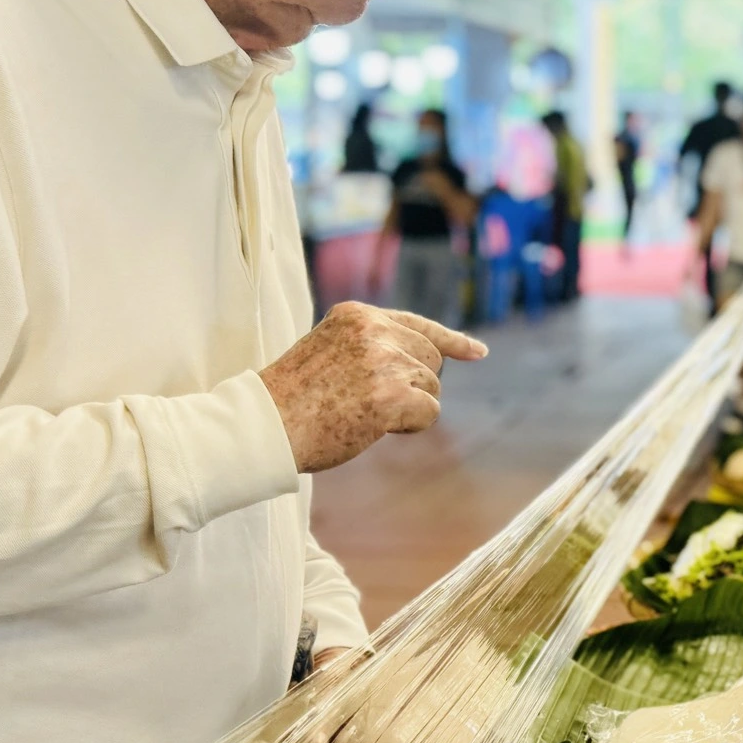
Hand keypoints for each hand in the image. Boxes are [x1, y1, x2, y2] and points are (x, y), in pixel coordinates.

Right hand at [259, 301, 485, 472]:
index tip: (478, 352)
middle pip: (431, 359)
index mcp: (357, 314)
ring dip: (408, 407)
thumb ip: (367, 347)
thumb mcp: (328, 351)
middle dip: (416, 385)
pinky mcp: (392, 395)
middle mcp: (375, 330)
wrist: (265, 423)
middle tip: (373, 403)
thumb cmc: (291, 399)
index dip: (452, 341)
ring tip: (360, 412)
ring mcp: (385, 360)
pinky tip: (375, 427)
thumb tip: (417, 367)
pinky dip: (411, 425)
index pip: (417, 324)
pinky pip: (429, 412)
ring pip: (431, 387)